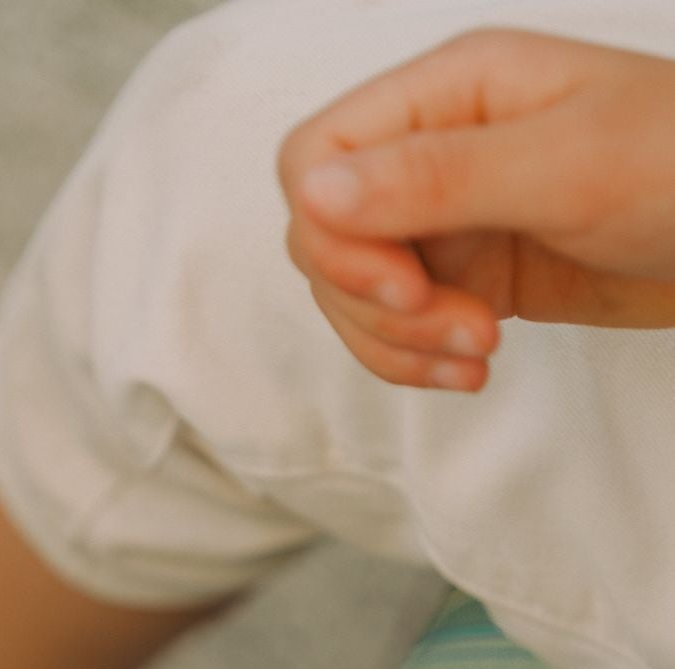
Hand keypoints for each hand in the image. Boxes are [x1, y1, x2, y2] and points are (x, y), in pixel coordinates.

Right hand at [277, 28, 674, 391]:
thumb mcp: (566, 166)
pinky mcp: (473, 271)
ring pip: (355, 290)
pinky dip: (419, 358)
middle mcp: (436, 147)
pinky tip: (475, 366)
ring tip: (477, 353)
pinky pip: (400, 325)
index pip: (314, 159)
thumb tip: (313, 190)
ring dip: (398, 342)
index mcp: (449, 91)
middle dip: (375, 303)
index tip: (406, 287)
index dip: (335, 237)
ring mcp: (451, 213)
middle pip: (323, 236)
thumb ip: (436, 176)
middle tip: (459, 326)